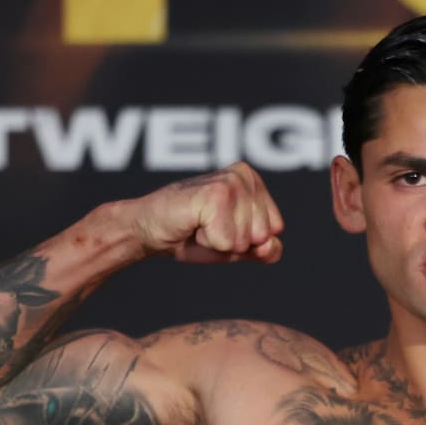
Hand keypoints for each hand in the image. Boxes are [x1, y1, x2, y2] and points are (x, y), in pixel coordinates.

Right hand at [131, 161, 285, 263]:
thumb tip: (270, 245)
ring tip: (199, 224)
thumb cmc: (192, 235)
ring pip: (245, 240)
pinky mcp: (215, 194)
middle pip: (262, 236)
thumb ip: (263, 249)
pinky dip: (209, 242)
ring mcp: (231, 182)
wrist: (150, 232)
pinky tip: (194, 224)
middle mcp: (245, 175)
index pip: (275, 230)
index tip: (220, 227)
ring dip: (219, 241)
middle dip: (233, 242)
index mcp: (254, 181)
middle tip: (207, 227)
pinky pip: (227, 242)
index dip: (246, 241)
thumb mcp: (236, 246)